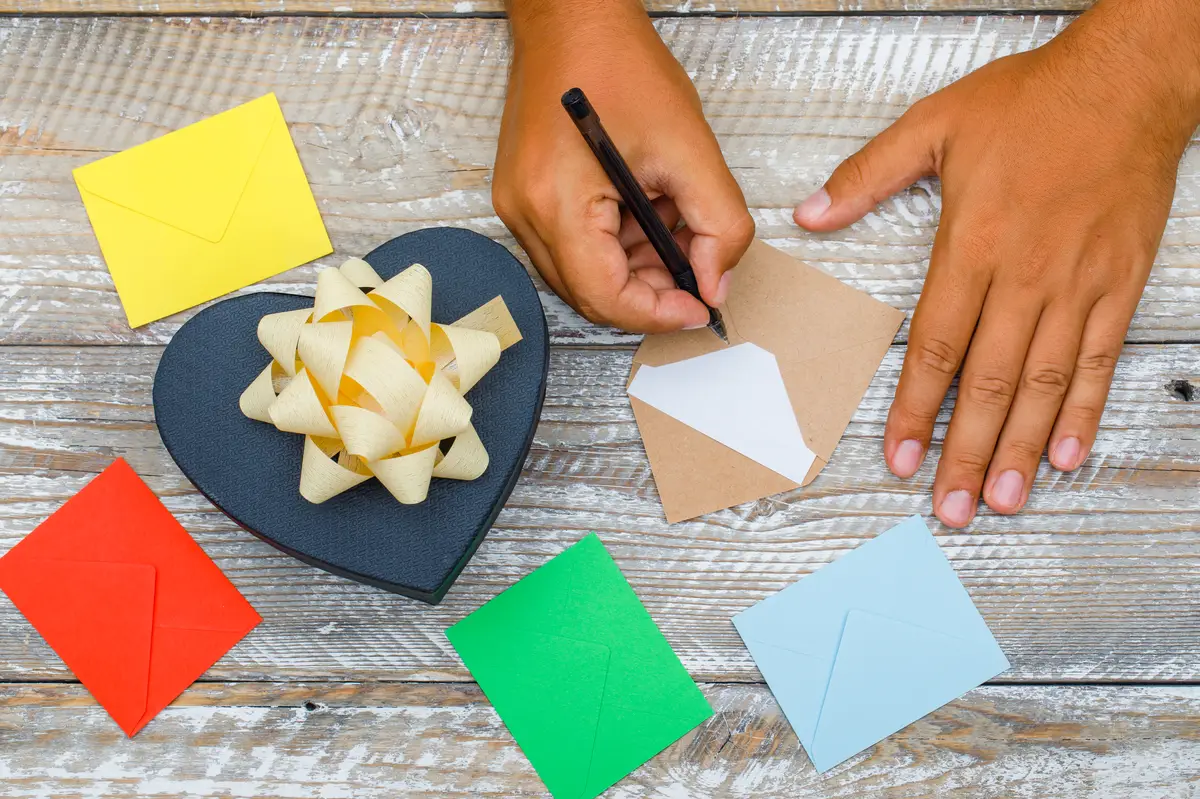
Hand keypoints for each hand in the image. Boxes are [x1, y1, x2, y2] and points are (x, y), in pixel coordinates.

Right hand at [494, 0, 752, 332]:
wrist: (572, 19)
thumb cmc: (618, 65)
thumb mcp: (689, 147)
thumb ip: (718, 224)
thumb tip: (714, 281)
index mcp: (557, 204)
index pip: (605, 298)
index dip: (658, 314)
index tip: (698, 308)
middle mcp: (525, 214)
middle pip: (591, 294)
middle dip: (650, 292)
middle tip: (695, 271)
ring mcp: (518, 207)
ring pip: (582, 274)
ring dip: (634, 268)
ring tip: (672, 225)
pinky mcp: (523, 196)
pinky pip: (571, 246)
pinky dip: (615, 245)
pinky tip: (644, 212)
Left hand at [795, 0, 1199, 526]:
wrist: (1127, 83)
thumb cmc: (1031, 102)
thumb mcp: (935, 124)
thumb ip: (868, 174)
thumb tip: (810, 212)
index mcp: (973, 246)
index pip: (938, 347)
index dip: (917, 409)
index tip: (899, 457)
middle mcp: (1025, 277)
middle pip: (990, 382)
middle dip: (968, 452)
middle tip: (951, 507)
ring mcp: (1077, 285)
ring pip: (1045, 383)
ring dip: (1023, 447)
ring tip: (1004, 500)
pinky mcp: (1120, 284)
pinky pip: (1101, 359)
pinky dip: (1085, 409)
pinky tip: (1069, 453)